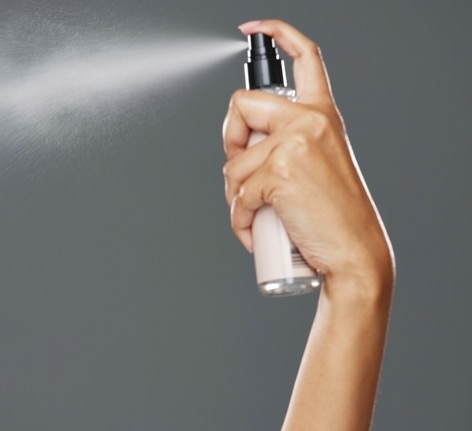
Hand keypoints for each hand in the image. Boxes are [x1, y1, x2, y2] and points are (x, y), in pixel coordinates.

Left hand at [222, 20, 392, 291]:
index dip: (277, 33)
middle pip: (241, 105)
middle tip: (241, 171)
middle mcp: (310, 120)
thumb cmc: (333, 214)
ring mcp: (294, 144)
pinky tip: (255, 231)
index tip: (253, 28)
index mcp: (322, 114)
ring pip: (232, 162)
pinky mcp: (279, 172)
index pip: (306, 57)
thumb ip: (287, 139)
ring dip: (234, 196)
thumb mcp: (318, 161)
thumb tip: (241, 143)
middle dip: (229, 141)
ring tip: (258, 214)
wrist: (353, 251)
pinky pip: (236, 195)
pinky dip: (239, 220)